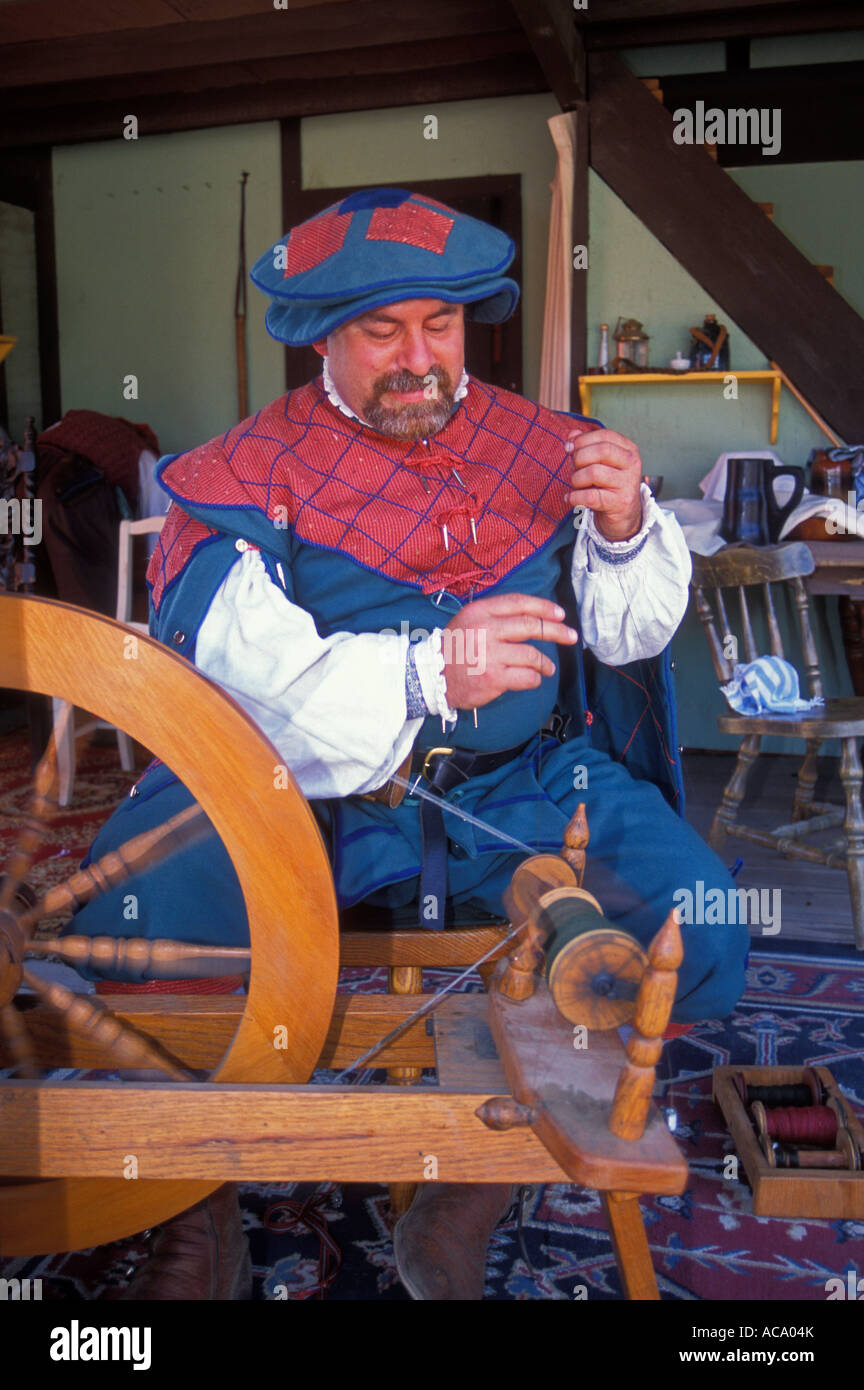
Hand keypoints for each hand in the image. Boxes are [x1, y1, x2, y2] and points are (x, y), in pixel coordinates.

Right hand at [442, 594, 576, 710]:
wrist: (432, 676)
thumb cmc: (454, 648)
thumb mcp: (468, 620)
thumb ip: (495, 615)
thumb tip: (533, 615)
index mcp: (480, 612)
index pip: (519, 603)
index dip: (544, 607)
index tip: (560, 614)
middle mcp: (485, 630)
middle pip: (531, 626)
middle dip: (557, 631)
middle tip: (571, 636)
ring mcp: (490, 655)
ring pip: (532, 655)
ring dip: (545, 663)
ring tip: (548, 668)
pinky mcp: (494, 678)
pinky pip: (527, 677)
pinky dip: (535, 678)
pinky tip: (533, 679)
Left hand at [565, 427, 643, 541]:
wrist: (624, 515)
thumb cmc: (607, 485)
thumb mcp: (598, 462)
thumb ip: (585, 446)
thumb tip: (572, 435)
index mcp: (628, 449)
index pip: (604, 435)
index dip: (582, 440)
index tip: (569, 448)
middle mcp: (632, 463)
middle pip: (601, 450)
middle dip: (579, 458)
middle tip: (574, 469)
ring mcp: (628, 483)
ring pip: (593, 472)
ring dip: (576, 479)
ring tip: (576, 486)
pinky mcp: (620, 503)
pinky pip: (590, 496)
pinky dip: (575, 497)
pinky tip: (570, 498)